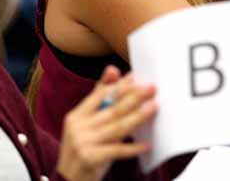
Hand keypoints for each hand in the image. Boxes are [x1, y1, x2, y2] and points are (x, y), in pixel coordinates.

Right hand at [56, 66, 156, 180]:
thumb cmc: (82, 151)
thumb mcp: (86, 126)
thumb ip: (99, 100)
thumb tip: (113, 70)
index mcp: (76, 115)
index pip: (99, 95)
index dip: (118, 85)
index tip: (136, 77)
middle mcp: (78, 126)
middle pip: (112, 109)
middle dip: (133, 97)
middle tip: (151, 88)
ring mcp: (83, 143)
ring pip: (117, 127)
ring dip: (138, 117)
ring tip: (153, 108)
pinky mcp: (90, 158)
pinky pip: (116, 150)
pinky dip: (133, 148)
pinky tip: (147, 145)